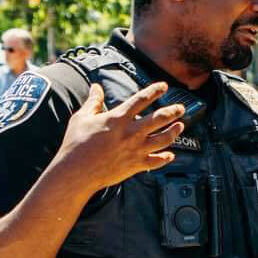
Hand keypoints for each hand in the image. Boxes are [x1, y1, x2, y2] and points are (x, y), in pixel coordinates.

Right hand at [55, 83, 184, 191]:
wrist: (76, 172)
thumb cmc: (76, 144)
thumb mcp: (82, 118)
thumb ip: (93, 101)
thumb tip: (96, 87)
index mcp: (118, 118)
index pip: (141, 99)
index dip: (154, 90)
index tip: (164, 86)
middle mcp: (131, 132)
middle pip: (160, 118)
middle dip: (173, 111)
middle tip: (181, 107)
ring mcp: (136, 150)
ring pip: (164, 139)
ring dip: (174, 131)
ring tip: (180, 126)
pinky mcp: (136, 165)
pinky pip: (157, 161)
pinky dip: (166, 158)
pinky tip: (171, 155)